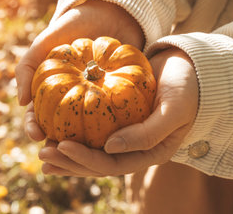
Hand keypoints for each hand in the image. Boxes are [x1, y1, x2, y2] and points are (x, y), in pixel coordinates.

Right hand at [16, 0, 144, 140]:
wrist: (109, 12)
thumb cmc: (73, 26)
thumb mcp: (45, 41)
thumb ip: (28, 67)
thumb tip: (22, 103)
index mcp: (52, 88)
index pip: (38, 114)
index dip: (34, 127)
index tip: (36, 135)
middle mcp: (73, 97)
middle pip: (61, 127)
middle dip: (56, 142)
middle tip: (57, 149)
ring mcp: (96, 99)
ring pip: (86, 128)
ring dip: (82, 142)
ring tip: (80, 150)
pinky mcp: (118, 97)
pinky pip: (113, 115)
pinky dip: (110, 127)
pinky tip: (108, 134)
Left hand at [38, 48, 198, 176]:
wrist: (191, 67)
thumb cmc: (187, 88)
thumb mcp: (173, 111)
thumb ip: (147, 134)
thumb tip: (109, 148)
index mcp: (149, 153)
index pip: (111, 164)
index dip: (84, 159)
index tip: (60, 145)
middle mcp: (135, 148)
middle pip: (96, 162)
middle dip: (68, 160)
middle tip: (42, 153)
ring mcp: (126, 134)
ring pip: (92, 148)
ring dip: (67, 150)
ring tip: (42, 147)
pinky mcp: (119, 119)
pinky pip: (94, 129)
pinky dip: (74, 129)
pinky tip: (54, 127)